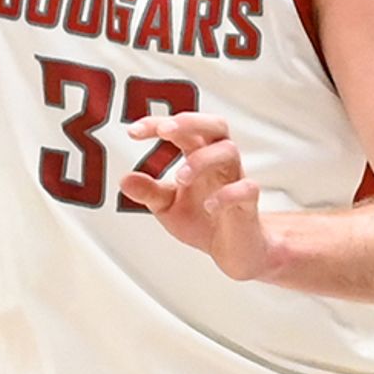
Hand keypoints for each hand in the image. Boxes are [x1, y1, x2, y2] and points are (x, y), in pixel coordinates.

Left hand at [123, 113, 283, 281]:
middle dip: (190, 122)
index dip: (157, 124)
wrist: (233, 251)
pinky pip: (246, 188)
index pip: (182, 129)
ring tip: (180, 178)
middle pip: (215, 125)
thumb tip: (124, 180)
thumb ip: (149, 192)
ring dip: (201, 160)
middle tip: (165, 131)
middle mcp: (220, 162)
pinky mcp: (248, 204)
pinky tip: (209, 206)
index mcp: (199, 156)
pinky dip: (227, 194)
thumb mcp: (168, 206)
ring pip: (229, 151)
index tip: (132, 132)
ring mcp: (236, 180)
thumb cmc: (204, 220)